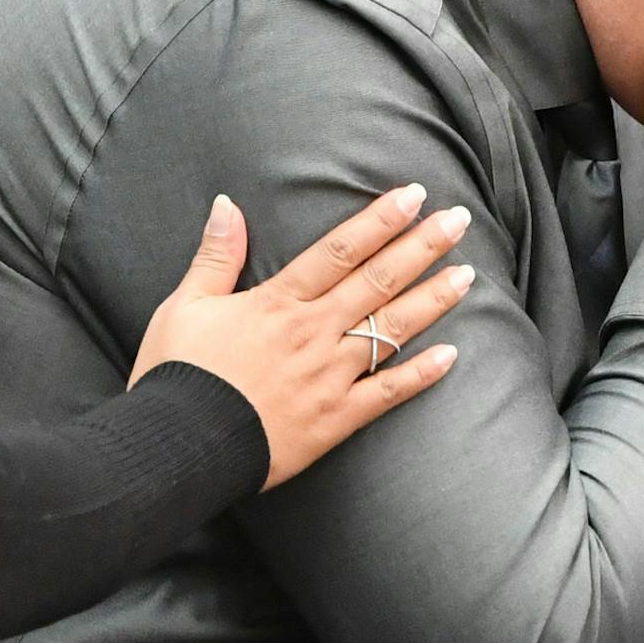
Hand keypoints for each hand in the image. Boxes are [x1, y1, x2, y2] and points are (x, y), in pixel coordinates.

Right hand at [132, 185, 472, 486]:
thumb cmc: (177, 375)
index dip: (379, 220)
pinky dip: (420, 375)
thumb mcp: (186, 306)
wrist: (177, 447)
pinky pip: (386, 393)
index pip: (339, 251)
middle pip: (377, 281)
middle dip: (421, 247)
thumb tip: (229, 205)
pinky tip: (451, 355)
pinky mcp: (335, 418)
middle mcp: (312, 333)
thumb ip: (215, 256)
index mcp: (277, 302)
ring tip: (467, 276)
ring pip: (391, 330)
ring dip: (432, 301)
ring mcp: (329, 376)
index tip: (413, 196)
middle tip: (459, 221)